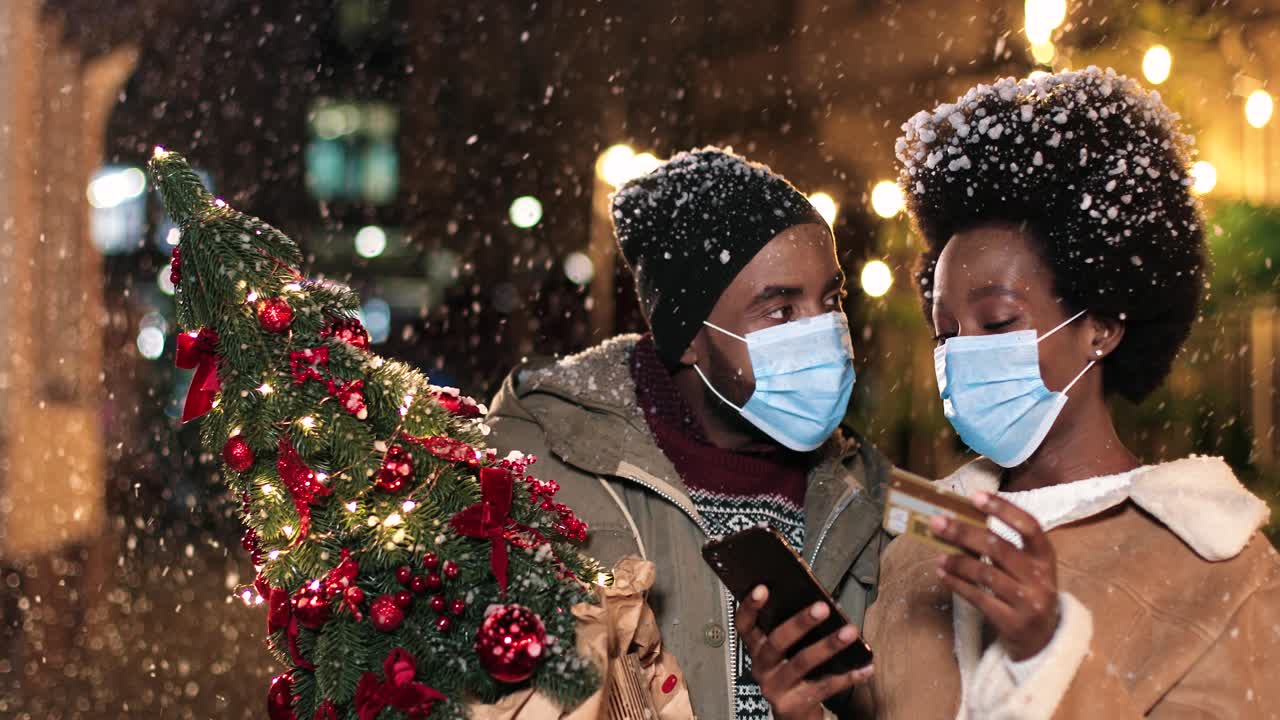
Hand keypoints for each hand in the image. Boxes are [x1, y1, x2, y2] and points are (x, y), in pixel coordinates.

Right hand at [735, 585, 873, 719]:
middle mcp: (762, 667)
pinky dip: (848, 676)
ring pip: (802, 662)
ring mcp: (776, 687)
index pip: (744, 625)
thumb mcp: (784, 653)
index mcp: (757, 649)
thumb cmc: (793, 674)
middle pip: (776, 642)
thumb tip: (819, 603)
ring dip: (828, 645)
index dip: (749, 607)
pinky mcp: (795, 705)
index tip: (762, 588)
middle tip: (822, 608)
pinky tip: (866, 667)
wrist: (793, 716)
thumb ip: (791, 631)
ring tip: (849, 632)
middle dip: (799, 623)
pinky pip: (824, 687)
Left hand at [930, 491, 1058, 660]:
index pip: (1029, 526)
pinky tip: (943, 574)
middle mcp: (1040, 577)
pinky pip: (978, 598)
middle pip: (999, 548)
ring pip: (985, 574)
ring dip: (957, 561)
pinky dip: (957, 584)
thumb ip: (1003, 547)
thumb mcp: (1026, 568)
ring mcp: (1028, 602)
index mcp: (1045, 557)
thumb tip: (960, 520)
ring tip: (939, 554)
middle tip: (937, 522)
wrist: (1044, 640)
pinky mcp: (1012, 622)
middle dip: (964, 533)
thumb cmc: (1029, 593)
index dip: (1003, 509)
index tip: (976, 496)